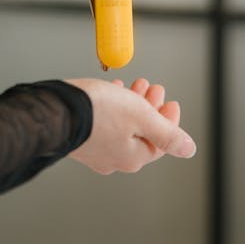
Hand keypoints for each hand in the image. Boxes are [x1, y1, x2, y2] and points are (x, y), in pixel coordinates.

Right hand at [65, 78, 195, 173]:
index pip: (162, 142)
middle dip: (151, 107)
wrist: (55, 110)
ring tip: (137, 84)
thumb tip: (188, 149)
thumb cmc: (99, 111)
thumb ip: (167, 134)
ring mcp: (95, 150)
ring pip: (123, 126)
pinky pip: (105, 123)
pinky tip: (115, 89)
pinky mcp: (81, 138)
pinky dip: (115, 106)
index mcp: (133, 158)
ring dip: (134, 103)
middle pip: (142, 133)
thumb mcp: (142, 116)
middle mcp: (114, 159)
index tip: (171, 101)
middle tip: (154, 88)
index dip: (170, 120)